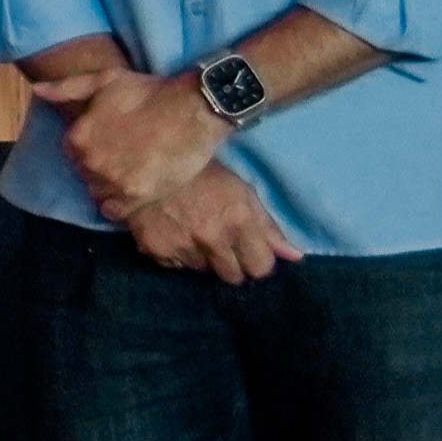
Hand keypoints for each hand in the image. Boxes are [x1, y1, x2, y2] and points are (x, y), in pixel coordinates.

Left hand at [30, 63, 230, 225]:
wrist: (194, 109)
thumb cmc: (150, 92)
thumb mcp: (105, 80)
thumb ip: (67, 88)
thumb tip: (37, 91)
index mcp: (77, 138)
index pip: (73, 153)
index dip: (92, 147)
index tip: (112, 142)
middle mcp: (90, 163)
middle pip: (86, 173)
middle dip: (100, 166)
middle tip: (126, 156)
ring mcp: (112, 182)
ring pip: (98, 193)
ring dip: (110, 186)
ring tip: (132, 171)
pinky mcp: (137, 196)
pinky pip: (115, 211)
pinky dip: (120, 205)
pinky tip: (135, 191)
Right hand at [123, 161, 300, 284]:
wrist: (146, 163)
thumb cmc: (202, 172)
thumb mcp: (241, 192)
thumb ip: (268, 227)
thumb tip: (295, 256)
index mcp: (239, 223)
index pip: (261, 268)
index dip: (257, 259)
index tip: (249, 250)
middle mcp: (213, 240)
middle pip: (233, 277)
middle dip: (232, 264)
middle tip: (221, 243)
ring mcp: (183, 248)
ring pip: (204, 272)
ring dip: (203, 259)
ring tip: (195, 235)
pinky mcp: (156, 252)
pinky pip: (176, 267)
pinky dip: (177, 255)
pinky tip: (174, 234)